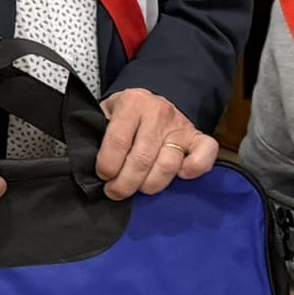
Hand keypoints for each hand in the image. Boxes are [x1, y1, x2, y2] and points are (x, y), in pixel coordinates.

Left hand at [94, 89, 215, 198]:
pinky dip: (195, 168)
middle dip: (125, 183)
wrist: (151, 102)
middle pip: (142, 159)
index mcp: (132, 103)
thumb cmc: (124, 114)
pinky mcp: (197, 136)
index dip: (108, 165)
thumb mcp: (104, 113)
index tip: (103, 176)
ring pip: (168, 165)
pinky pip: (206, 152)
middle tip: (115, 192)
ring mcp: (180, 124)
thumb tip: (87, 163)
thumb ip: (98, 132)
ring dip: (150, 185)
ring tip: (138, 189)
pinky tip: (180, 176)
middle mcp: (158, 112)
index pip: (118, 141)